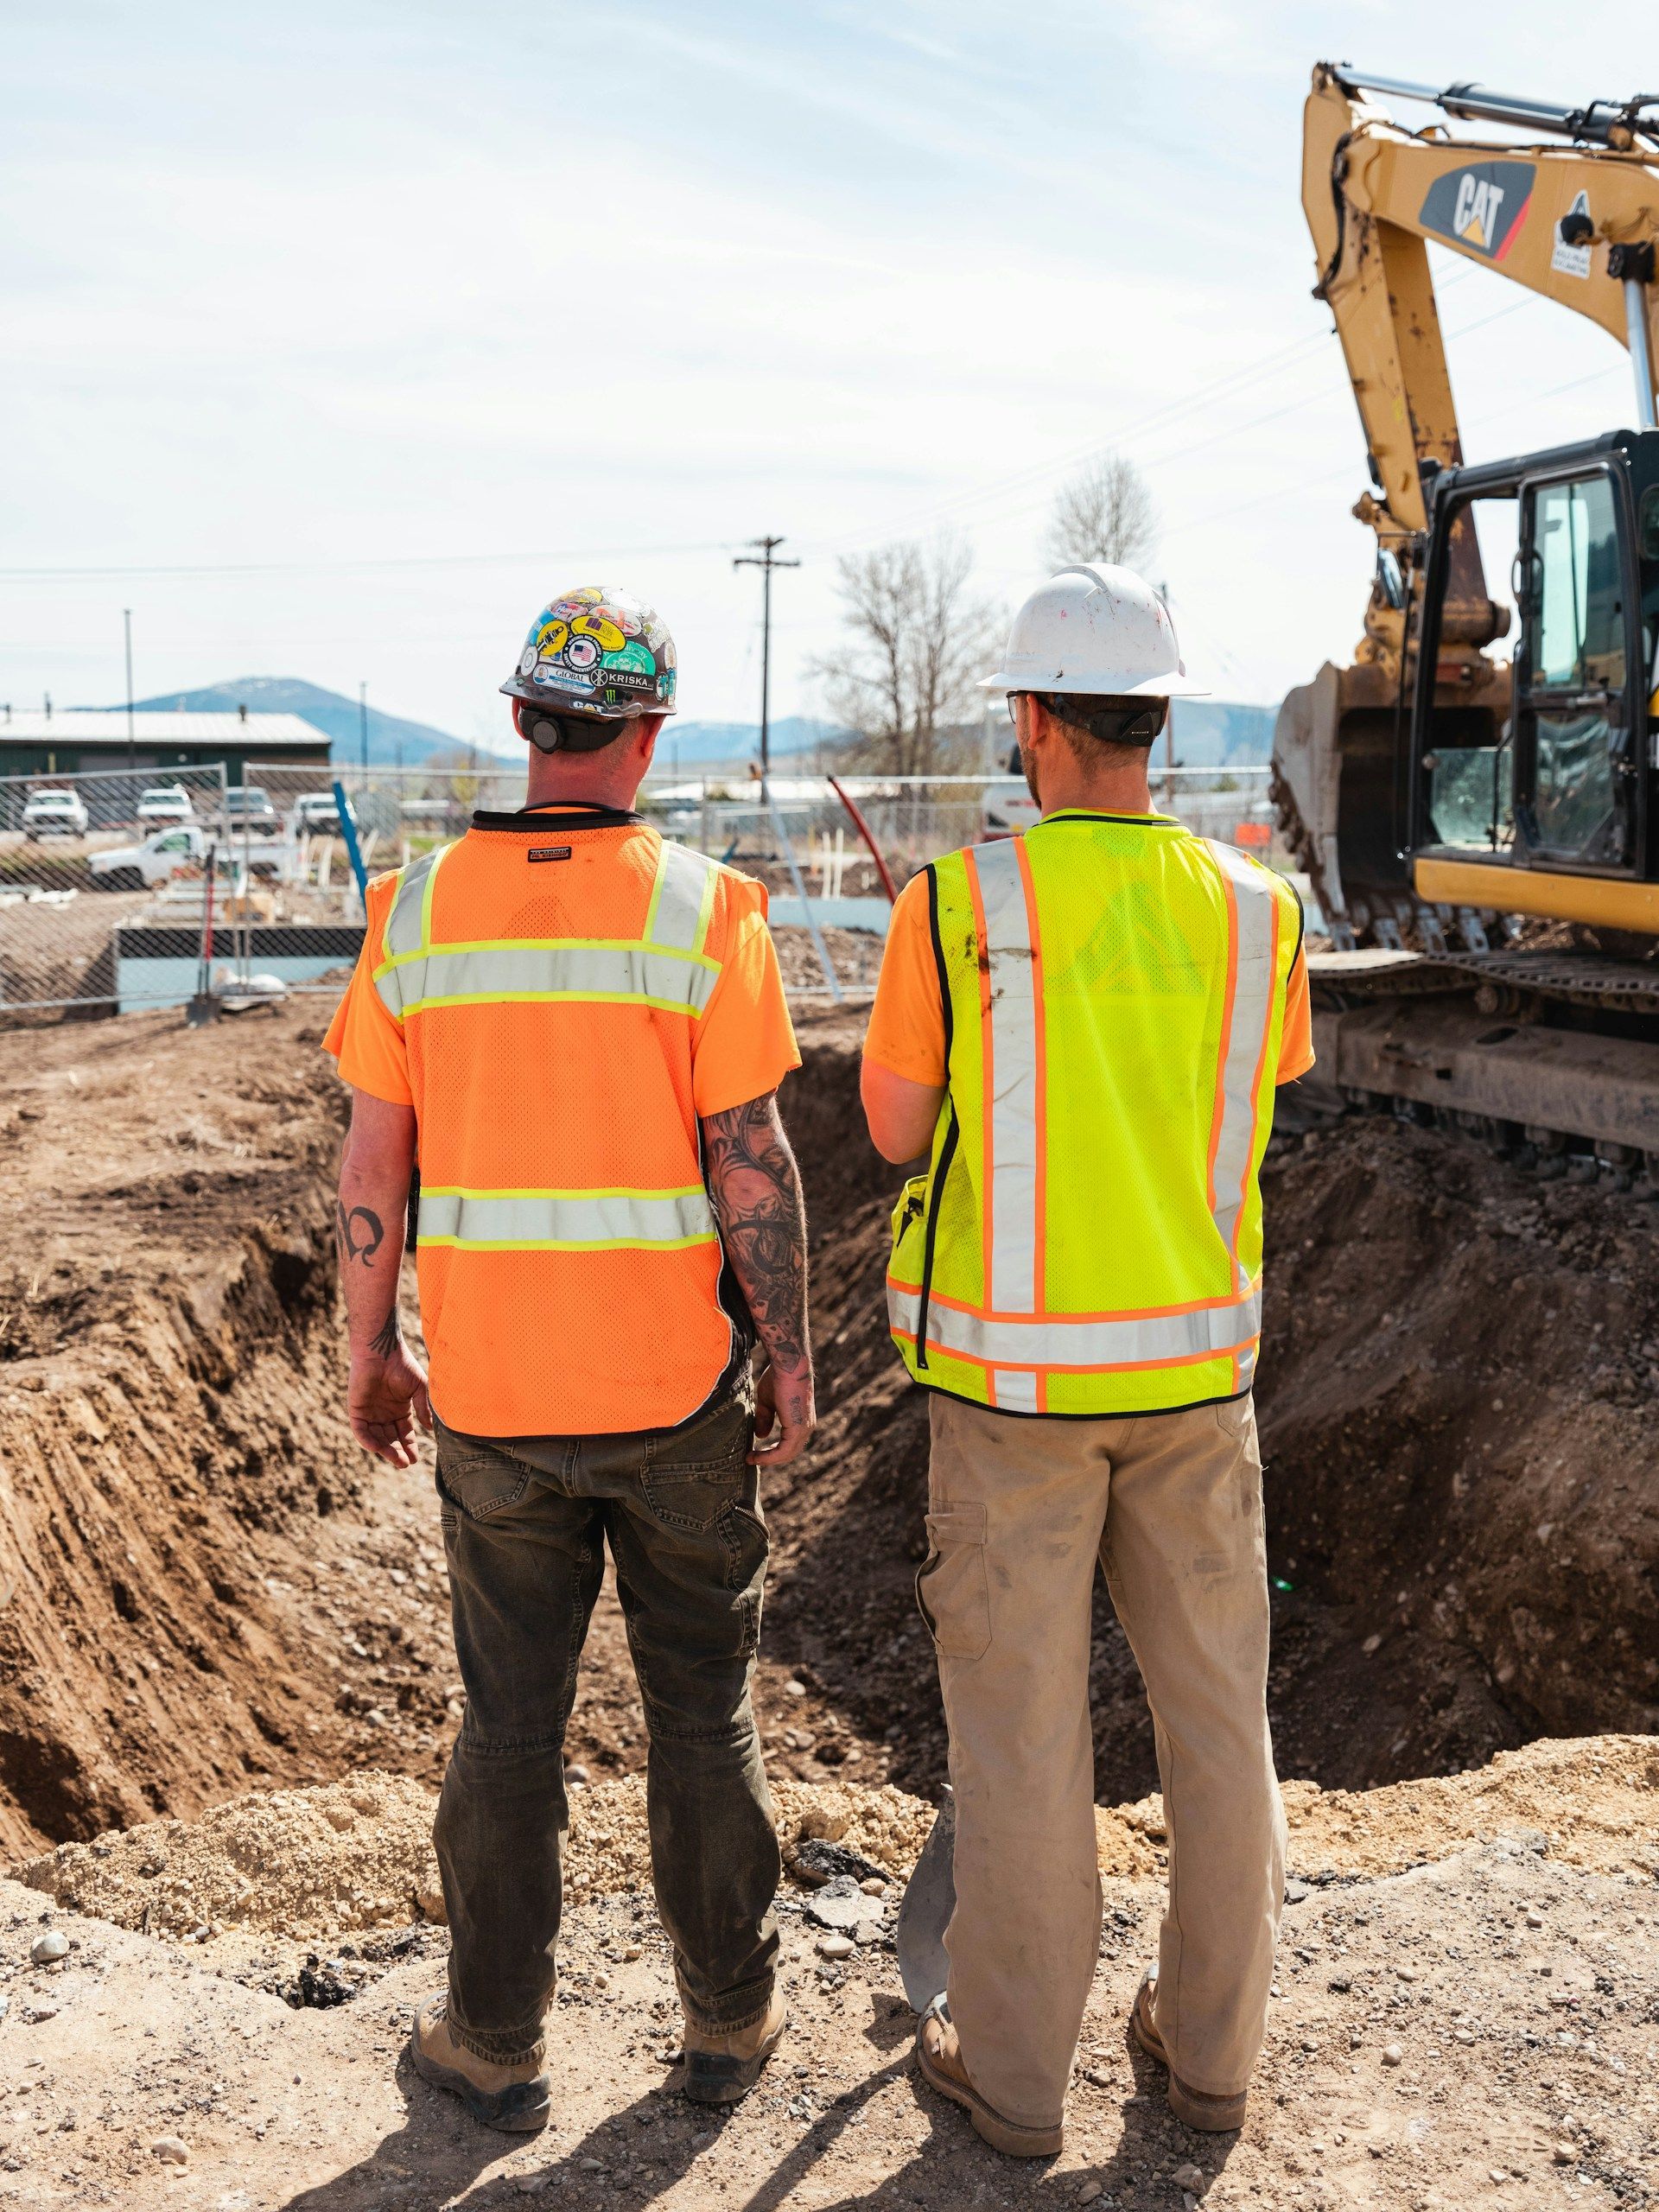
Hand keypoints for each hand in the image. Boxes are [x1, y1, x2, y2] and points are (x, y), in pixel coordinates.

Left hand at [347, 1342, 432, 1467]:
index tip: (416, 1459)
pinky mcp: (356, 1410)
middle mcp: (384, 1414)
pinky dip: (368, 1441)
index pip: (404, 1433)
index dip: (410, 1446)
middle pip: (391, 1439)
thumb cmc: (402, 1364)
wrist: (381, 1351)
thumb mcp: (419, 1388)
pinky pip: (361, 1431)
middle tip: (405, 1464)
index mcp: (400, 1409)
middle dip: (398, 1452)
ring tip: (397, 1460)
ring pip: (377, 1438)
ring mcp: (370, 1413)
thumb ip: (423, 1408)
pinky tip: (379, 1449)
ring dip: (386, 1451)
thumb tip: (430, 1429)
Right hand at [749, 1362, 815, 1467]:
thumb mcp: (767, 1401)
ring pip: (786, 1454)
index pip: (789, 1444)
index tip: (754, 1453)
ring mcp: (804, 1429)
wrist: (788, 1366)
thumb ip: (765, 1418)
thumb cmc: (778, 1377)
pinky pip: (783, 1451)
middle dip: (769, 1458)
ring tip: (749, 1459)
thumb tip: (761, 1436)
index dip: (772, 1451)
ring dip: (767, 1459)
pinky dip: (769, 1457)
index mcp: (801, 1421)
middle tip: (751, 1458)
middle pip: (789, 1452)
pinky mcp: (798, 1428)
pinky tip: (754, 1456)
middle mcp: (806, 1427)